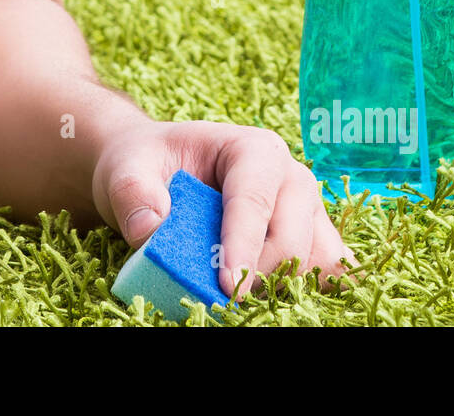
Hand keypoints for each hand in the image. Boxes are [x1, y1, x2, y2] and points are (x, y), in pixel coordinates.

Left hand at [92, 119, 353, 298]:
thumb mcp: (128, 168)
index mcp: (254, 150)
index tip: (226, 285)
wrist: (159, 170)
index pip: (254, 201)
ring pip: (316, 261)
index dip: (242, 245)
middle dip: (257, 274)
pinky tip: (277, 302)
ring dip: (282, 286)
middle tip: (218, 298)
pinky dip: (305, 291)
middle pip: (291, 238)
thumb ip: (134, 192)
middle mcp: (291, 178)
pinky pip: (325, 272)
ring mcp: (306, 212)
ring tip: (240, 298)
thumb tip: (150, 228)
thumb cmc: (150, 164)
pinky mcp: (309, 241)